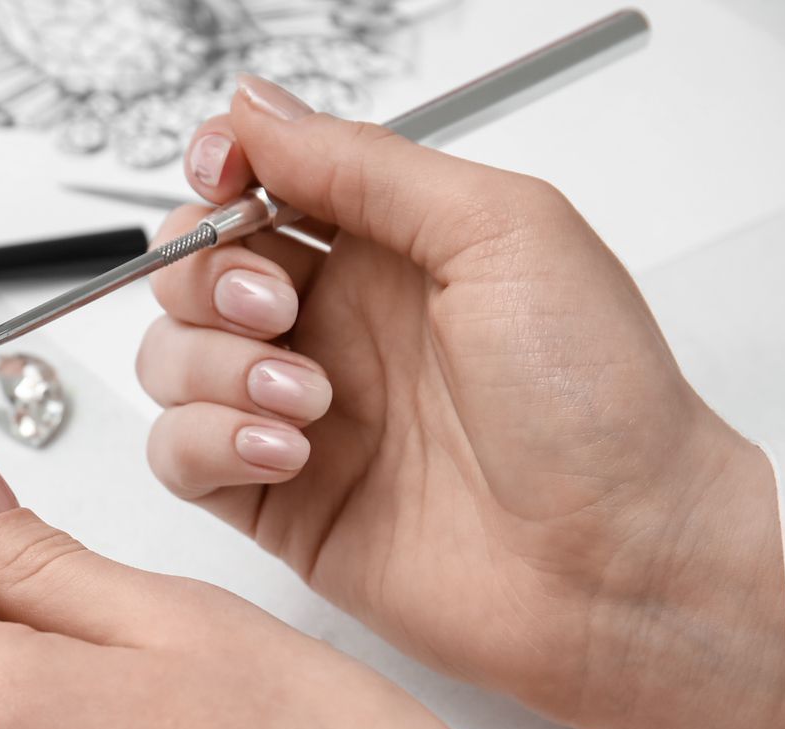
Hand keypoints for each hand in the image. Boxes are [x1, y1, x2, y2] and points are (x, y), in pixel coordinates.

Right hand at [140, 76, 784, 728]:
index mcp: (388, 251)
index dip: (220, 176)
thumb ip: (367, 166)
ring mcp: (294, 415)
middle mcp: (334, 328)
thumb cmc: (596, 402)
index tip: (222, 179)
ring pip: (170, 359)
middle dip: (211, 277)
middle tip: (278, 307)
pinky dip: (208, 441)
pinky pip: (176, 452)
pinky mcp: (271, 501)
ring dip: (215, 366)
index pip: (258, 189)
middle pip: (194, 271)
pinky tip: (285, 452)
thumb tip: (256, 112)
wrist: (614, 560)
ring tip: (310, 399)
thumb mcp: (502, 231)